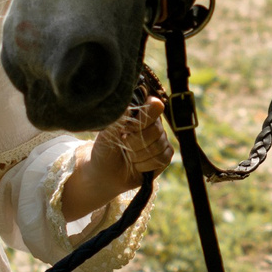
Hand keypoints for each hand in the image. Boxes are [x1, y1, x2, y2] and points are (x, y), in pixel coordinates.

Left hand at [63, 97, 169, 216]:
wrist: (105, 173)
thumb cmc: (105, 148)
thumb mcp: (108, 131)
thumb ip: (123, 115)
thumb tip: (139, 97)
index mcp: (141, 111)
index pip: (154, 106)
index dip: (140, 121)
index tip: (124, 130)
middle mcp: (154, 122)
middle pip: (156, 129)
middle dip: (135, 142)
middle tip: (123, 145)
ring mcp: (162, 138)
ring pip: (159, 145)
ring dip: (139, 156)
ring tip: (128, 157)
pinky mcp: (165, 154)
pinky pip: (163, 158)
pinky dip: (146, 165)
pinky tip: (137, 165)